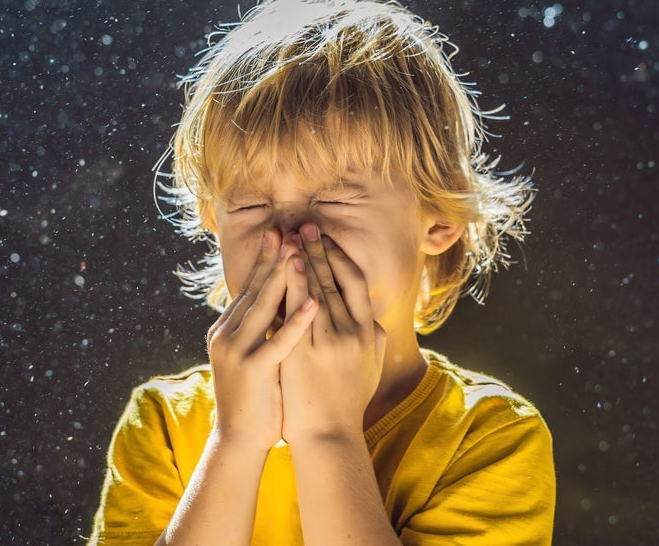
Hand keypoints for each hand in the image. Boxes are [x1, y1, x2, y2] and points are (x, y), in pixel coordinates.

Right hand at [206, 227, 317, 451]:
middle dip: (274, 258)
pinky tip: (313, 303)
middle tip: (288, 229)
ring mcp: (237, 351)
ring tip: (299, 251)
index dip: (268, 260)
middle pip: (256, 289)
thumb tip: (283, 300)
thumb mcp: (257, 353)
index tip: (282, 234)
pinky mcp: (253, 370)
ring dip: (284, 278)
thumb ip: (265, 328)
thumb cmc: (256, 397)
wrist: (239, 439)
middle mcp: (227, 334)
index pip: (251, 286)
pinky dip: (296, 321)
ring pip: (264, 307)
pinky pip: (278, 342)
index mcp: (229, 328)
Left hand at [279, 223, 386, 443]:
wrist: (328, 434)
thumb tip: (373, 317)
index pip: (356, 283)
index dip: (341, 258)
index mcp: (368, 332)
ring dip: (303, 259)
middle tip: (306, 224)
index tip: (327, 239)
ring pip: (315, 290)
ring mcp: (327, 342)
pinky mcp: (304, 353)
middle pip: (334, 280)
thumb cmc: (348, 401)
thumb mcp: (371, 367)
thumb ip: (374, 338)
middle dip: (319, 250)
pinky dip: (291, 285)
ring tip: (291, 236)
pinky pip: (296, 312)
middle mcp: (351, 333)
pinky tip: (284, 266)